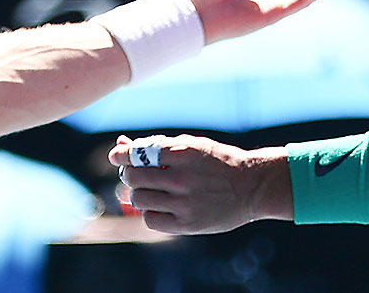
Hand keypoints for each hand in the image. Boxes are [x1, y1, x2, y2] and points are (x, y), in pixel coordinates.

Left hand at [109, 134, 290, 234]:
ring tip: (152, 191)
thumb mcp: (191, 147)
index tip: (116, 156)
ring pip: (139, 198)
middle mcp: (182, 178)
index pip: (137, 154)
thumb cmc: (218, 162)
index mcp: (183, 153)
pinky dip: (150, 213)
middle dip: (130, 174)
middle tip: (136, 175)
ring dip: (139, 193)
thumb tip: (121, 145)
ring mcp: (185, 203)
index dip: (121, 155)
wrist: (253, 186)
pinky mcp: (188, 224)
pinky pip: (151, 220)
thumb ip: (157, 146)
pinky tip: (161, 206)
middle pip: (134, 177)